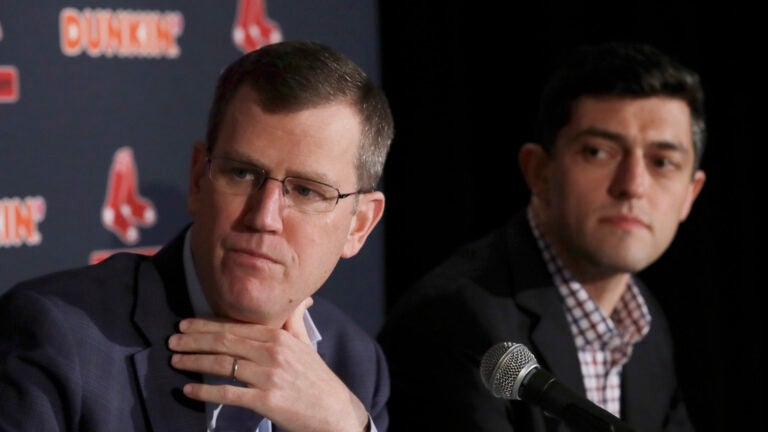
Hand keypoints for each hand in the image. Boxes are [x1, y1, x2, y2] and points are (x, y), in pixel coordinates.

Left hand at [168, 297, 368, 431]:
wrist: (332, 410)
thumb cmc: (315, 377)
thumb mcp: (305, 343)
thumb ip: (294, 319)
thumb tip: (300, 296)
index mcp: (279, 337)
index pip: (235, 326)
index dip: (206, 325)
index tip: (185, 325)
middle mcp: (273, 353)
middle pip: (225, 342)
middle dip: (194, 340)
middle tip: (172, 340)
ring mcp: (269, 377)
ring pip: (223, 365)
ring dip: (195, 362)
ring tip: (175, 361)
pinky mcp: (267, 401)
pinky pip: (230, 394)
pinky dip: (206, 392)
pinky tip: (189, 390)